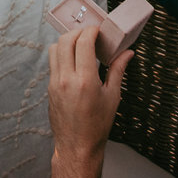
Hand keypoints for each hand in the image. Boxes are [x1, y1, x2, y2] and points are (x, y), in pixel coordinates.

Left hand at [49, 27, 131, 177]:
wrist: (77, 146)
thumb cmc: (97, 125)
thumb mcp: (112, 96)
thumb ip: (118, 70)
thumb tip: (127, 53)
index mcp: (84, 80)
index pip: (83, 43)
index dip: (91, 31)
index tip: (98, 30)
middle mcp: (66, 79)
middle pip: (65, 41)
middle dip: (78, 32)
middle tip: (90, 34)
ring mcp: (55, 83)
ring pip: (54, 49)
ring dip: (67, 41)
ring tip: (80, 45)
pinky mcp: (50, 88)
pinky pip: (52, 63)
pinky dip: (61, 54)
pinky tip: (74, 60)